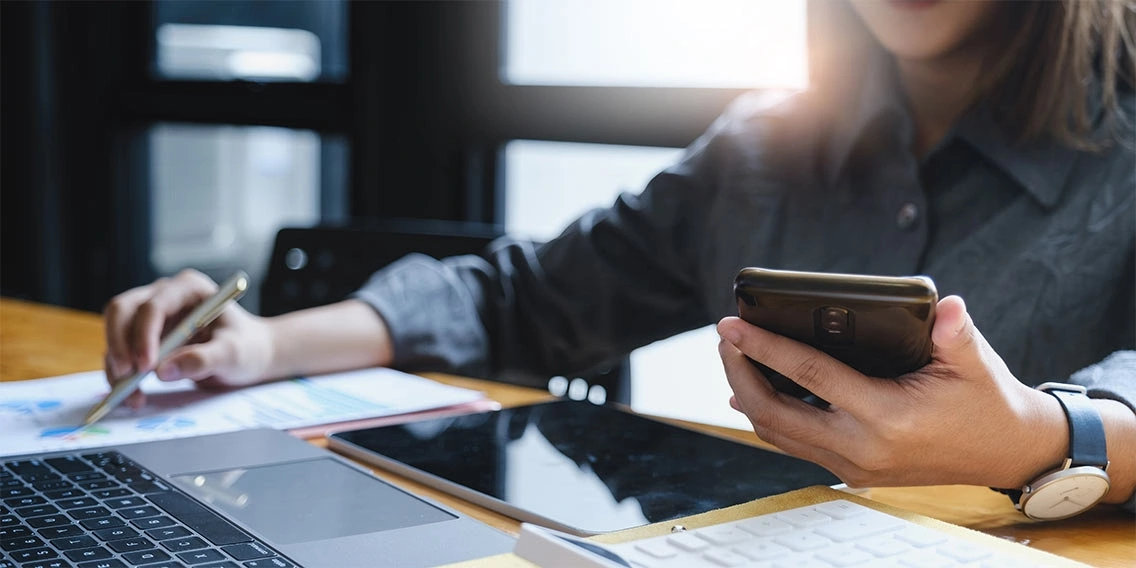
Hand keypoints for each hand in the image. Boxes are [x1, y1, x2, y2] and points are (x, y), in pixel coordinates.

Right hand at [103, 269, 274, 407]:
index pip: (154, 305)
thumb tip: (164, 371)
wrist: (250, 355)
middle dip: (119, 344)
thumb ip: (203, 360)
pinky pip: (122, 353)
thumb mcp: (234, 354)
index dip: (144, 335)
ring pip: (116, 333)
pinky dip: (121, 375)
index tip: (146, 366)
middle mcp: (164, 296)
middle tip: (126, 376)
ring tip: (131, 396)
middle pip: (122, 311)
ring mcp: (151, 316)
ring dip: (117, 365)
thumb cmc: (247, 347)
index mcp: (189, 288)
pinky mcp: (144, 338)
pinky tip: (134, 397)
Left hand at [717, 295, 1067, 488]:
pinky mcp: (851, 472)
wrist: (1007, 453)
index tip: (731, 323)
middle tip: (725, 336)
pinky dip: (768, 416)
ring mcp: (853, 466)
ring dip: (747, 394)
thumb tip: (945, 305)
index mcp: (887, 418)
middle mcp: (861, 448)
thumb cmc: (987, 401)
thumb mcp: (976, 363)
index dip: (765, 346)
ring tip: (734, 355)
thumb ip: (955, 333)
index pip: (809, 375)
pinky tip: (752, 392)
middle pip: (774, 411)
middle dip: (740, 371)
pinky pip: (794, 444)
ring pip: (777, 433)